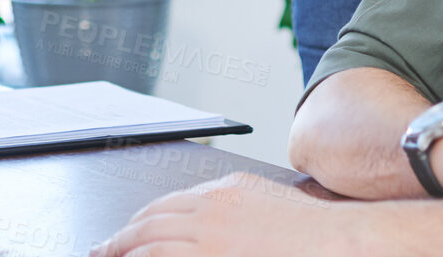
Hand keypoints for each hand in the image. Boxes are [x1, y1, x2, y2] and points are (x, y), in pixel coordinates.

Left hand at [90, 172, 358, 256]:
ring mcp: (211, 237)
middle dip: (122, 236)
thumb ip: (234, 208)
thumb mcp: (266, 204)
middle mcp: (212, 210)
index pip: (168, 204)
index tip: (127, 234)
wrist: (340, 243)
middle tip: (102, 249)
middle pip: (151, 220)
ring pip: (150, 241)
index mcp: (225, 192)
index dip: (141, 221)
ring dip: (123, 250)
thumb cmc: (311, 234)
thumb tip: (209, 222)